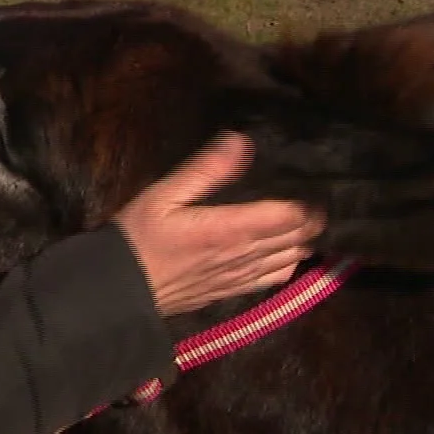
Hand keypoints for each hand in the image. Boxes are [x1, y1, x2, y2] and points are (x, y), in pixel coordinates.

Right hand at [113, 132, 324, 316]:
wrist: (120, 290)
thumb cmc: (138, 237)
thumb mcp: (162, 195)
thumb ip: (205, 170)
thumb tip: (240, 141)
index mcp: (231, 229)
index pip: (291, 216)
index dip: (310, 202)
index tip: (312, 184)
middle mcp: (245, 255)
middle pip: (299, 238)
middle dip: (313, 219)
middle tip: (312, 198)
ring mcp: (242, 277)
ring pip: (292, 259)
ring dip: (304, 241)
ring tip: (304, 222)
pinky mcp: (234, 291)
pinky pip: (276, 279)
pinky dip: (289, 263)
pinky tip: (285, 252)